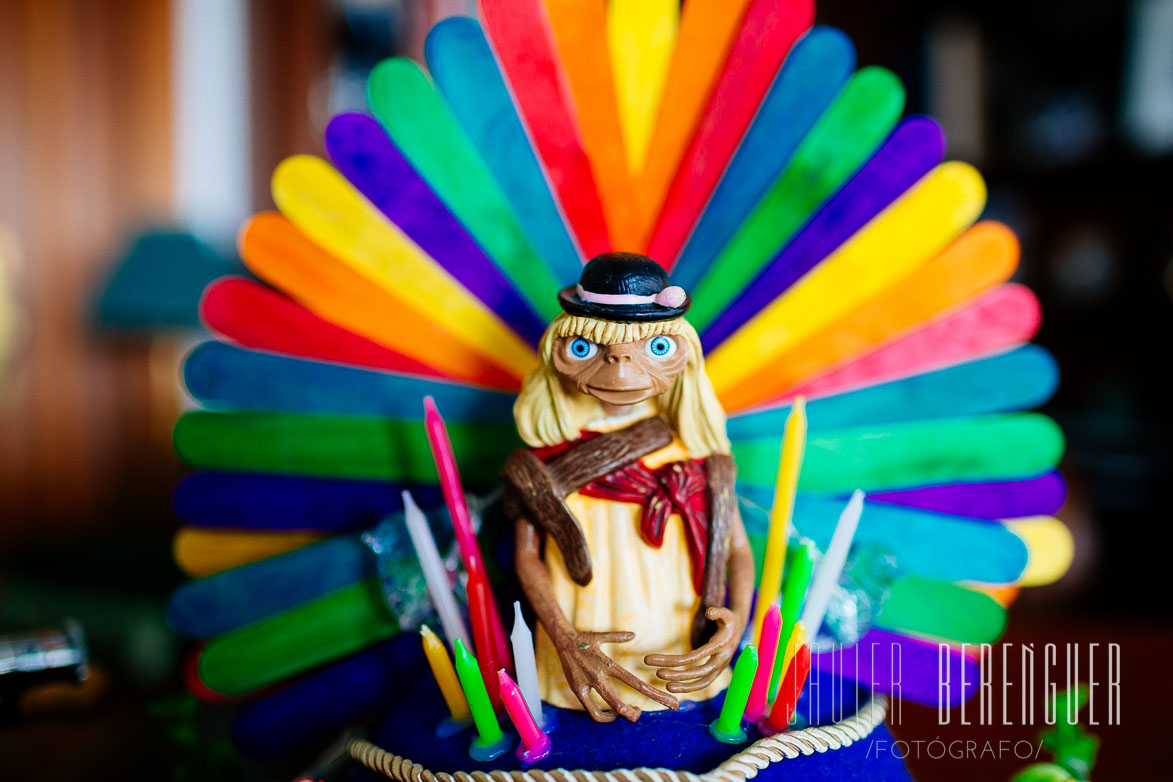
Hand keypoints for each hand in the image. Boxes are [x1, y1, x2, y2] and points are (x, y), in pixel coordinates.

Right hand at [555, 629, 678, 721]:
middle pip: (620, 704)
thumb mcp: (602, 636)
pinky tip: (611, 714)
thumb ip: (618, 636)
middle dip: (634, 714)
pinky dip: (604, 717)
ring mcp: (587, 686)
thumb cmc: (585, 640)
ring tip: (630, 713)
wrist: (562, 642)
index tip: (665, 701)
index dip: (652, 693)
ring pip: (606, 711)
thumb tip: (633, 634)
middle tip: (643, 715)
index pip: (635, 682)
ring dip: (620, 716)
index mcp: (609, 664)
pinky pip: (593, 712)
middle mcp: (599, 677)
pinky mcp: (578, 691)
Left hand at [644, 607, 739, 693]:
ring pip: (702, 682)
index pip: (695, 656)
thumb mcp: (726, 613)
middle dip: (677, 674)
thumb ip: (718, 611)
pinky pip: (703, 683)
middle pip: (697, 671)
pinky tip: (675, 687)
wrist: (739, 630)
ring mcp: (719, 668)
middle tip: (658, 674)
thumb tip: (709, 613)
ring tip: (666, 687)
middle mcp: (720, 660)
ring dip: (684, 686)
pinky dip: (690, 687)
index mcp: (720, 646)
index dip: (676, 661)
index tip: (659, 663)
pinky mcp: (716, 672)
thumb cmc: (728, 620)